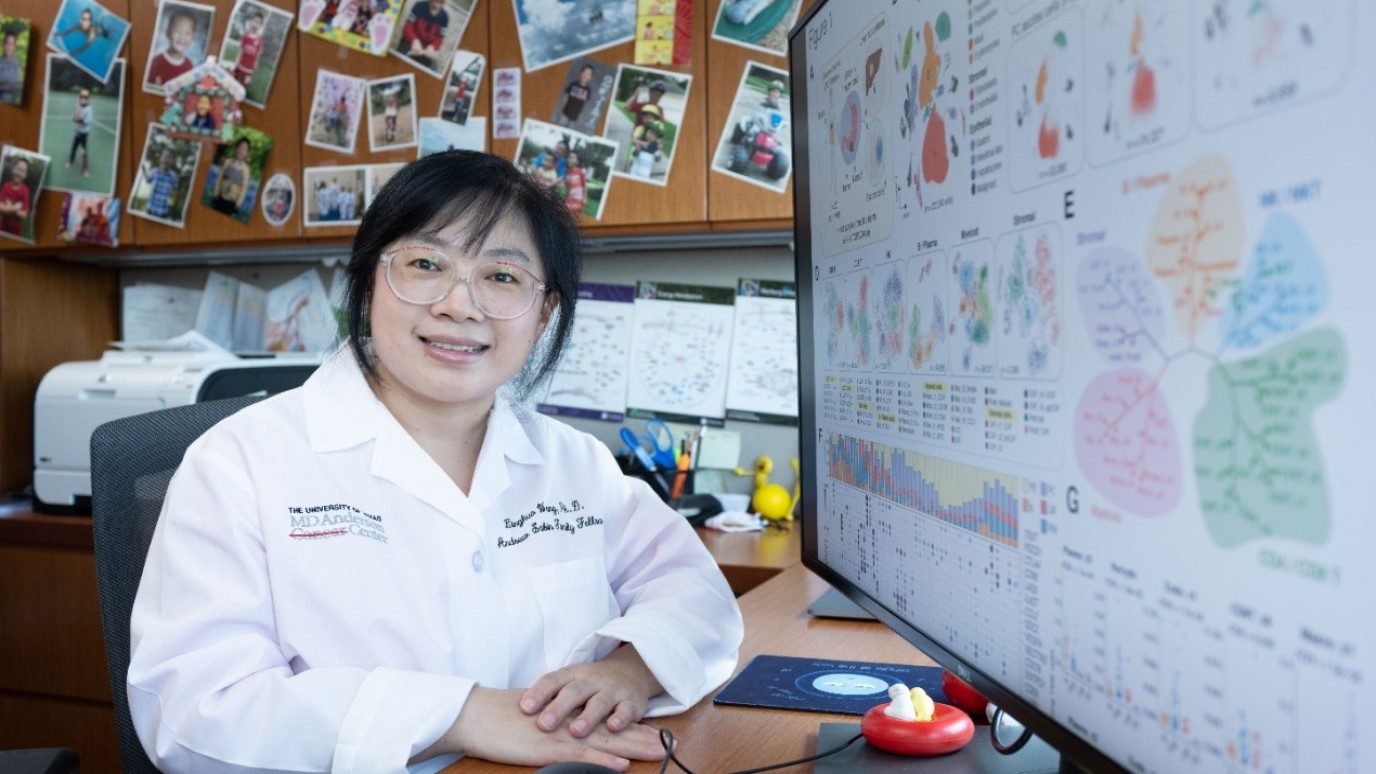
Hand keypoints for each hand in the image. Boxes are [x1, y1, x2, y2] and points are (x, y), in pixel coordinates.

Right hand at [424, 686, 663, 769]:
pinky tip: (621, 766)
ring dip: (633, 748)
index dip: (632, 728)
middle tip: (670, 743)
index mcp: (567, 716)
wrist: (477, 715)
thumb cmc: (500, 721)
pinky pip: (581, 755)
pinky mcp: (549, 749)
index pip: (606, 721)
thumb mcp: (534, 721)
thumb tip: (569, 733)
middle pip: (613, 731)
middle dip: (642, 737)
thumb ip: (555, 726)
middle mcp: (570, 723)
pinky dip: (603, 761)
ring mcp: (562, 735)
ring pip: (605, 742)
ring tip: (658, 752)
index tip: (656, 733)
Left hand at [521, 645, 664, 737]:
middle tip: (544, 724)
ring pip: (600, 702)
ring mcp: (611, 690)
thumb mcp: (569, 683)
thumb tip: (513, 713)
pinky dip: (620, 718)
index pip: (552, 680)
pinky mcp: (630, 702)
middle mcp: (591, 680)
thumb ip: (548, 697)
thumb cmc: (589, 684)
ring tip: (576, 731)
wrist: (630, 672)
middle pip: (574, 692)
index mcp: (572, 674)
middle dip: (559, 708)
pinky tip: (613, 727)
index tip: (524, 707)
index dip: (538, 693)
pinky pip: (626, 710)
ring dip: (588, 717)